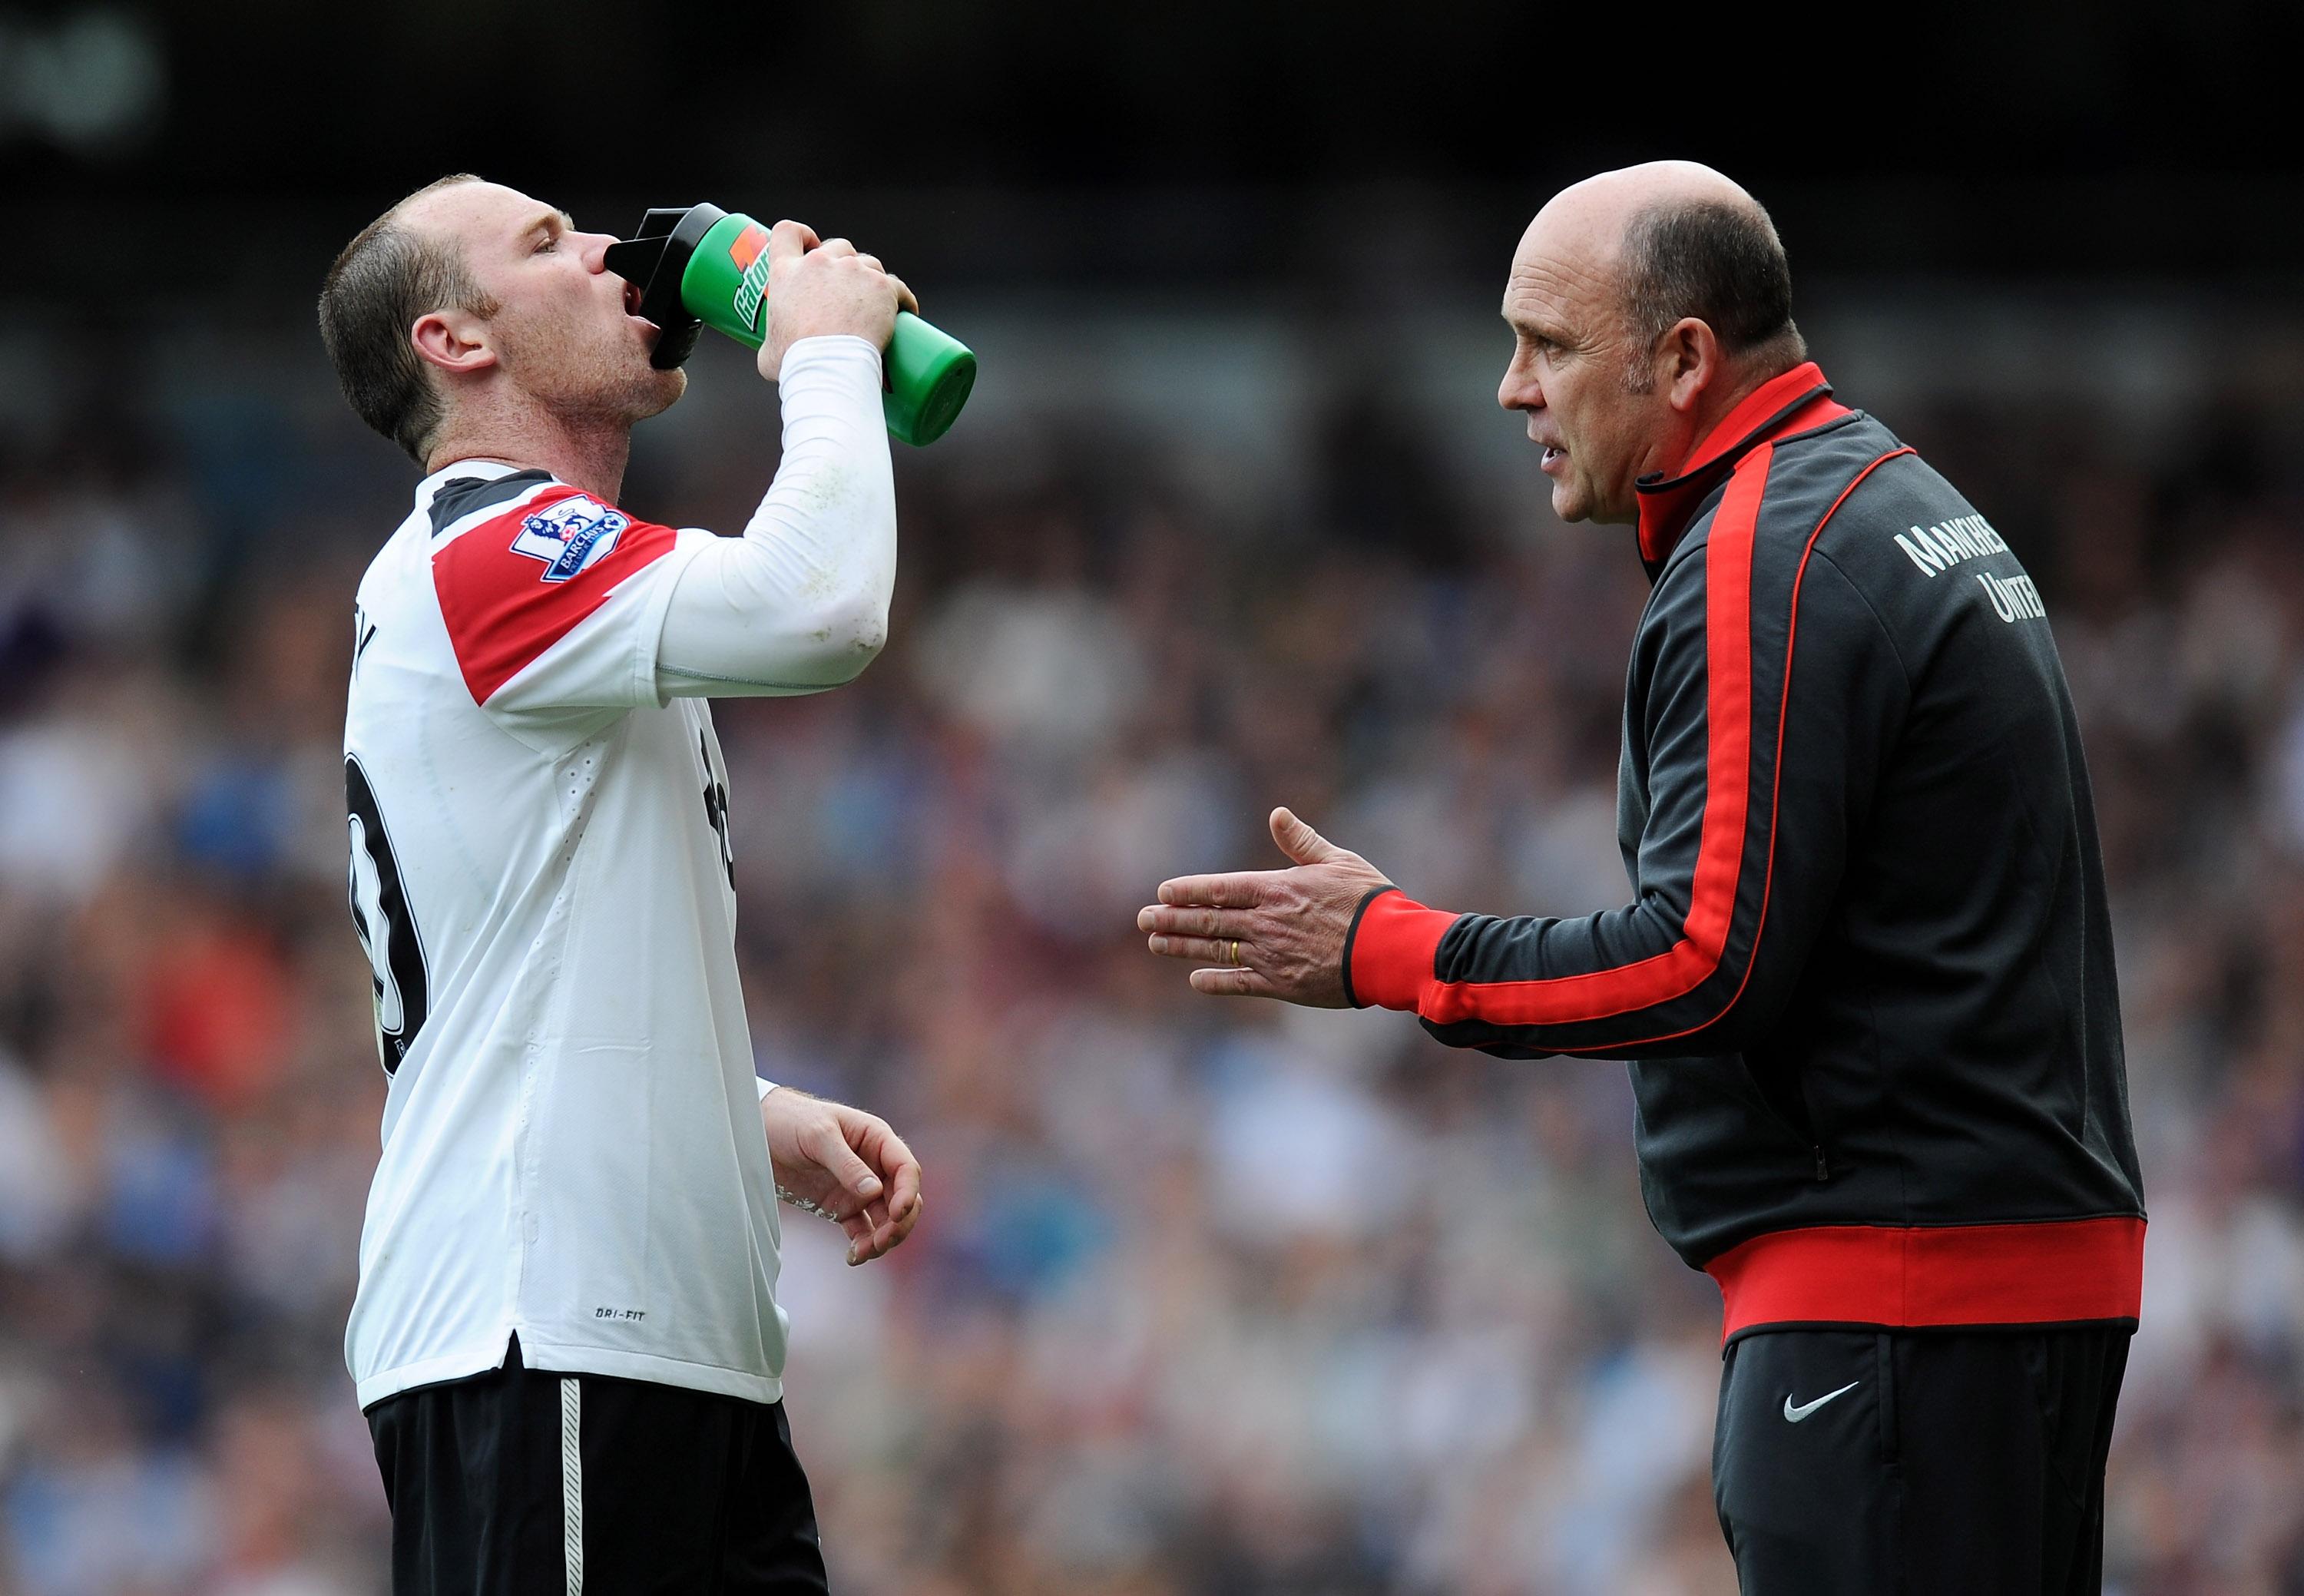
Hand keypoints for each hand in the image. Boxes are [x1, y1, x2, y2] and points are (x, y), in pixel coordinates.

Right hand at [758, 220, 918, 380]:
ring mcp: (853, 271)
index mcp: (787, 273)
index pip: (787, 232)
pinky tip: (905, 312)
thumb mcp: (768, 353)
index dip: (803, 235)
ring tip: (875, 307)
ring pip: (870, 263)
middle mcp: (820, 263)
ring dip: (872, 280)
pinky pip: (898, 286)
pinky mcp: (882, 285)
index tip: (813, 246)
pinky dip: (902, 299)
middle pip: (839, 246)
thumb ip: (770, 345)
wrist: (830, 368)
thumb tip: (773, 355)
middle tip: (849, 292)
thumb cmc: (797, 363)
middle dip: (845, 263)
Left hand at [760, 1087, 923, 1264]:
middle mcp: (874, 1165)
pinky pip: (862, 1230)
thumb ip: (846, 1164)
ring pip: (886, 1219)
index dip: (907, 1192)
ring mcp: (858, 1188)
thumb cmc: (792, 1121)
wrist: (760, 1132)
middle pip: (901, 1198)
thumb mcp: (819, 1136)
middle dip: (898, 1223)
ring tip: (864, 1252)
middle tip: (882, 1241)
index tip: (897, 1213)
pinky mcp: (841, 1206)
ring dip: (883, 1238)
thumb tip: (873, 1191)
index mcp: (876, 1140)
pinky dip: (863, 1245)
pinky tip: (853, 1257)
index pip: (905, 1168)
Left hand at [1137, 807, 1391, 1005]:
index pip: (1220, 888)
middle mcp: (1265, 922)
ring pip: (1216, 950)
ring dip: (1183, 946)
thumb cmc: (1370, 901)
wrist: (1390, 950)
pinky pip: (1239, 984)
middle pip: (1208, 920)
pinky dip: (1215, 982)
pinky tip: (1195, 980)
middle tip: (1143, 919)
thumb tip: (1277, 814)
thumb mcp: (1338, 861)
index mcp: (1276, 889)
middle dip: (1172, 919)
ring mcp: (1270, 955)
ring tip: (1155, 943)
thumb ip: (1302, 842)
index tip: (1163, 891)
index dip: (1188, 890)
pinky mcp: (1282, 984)